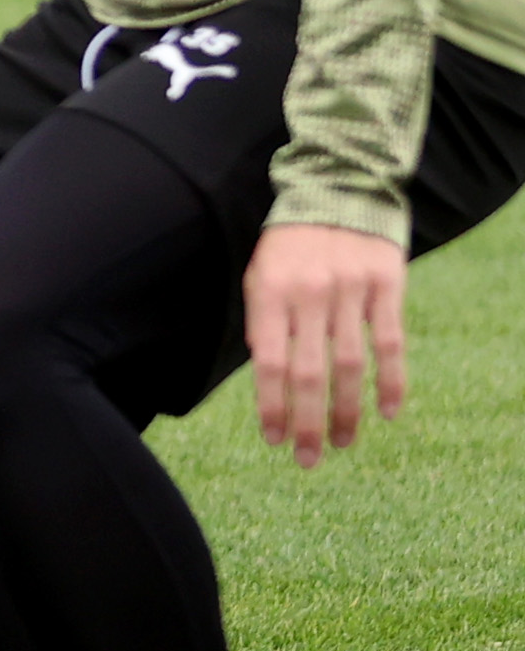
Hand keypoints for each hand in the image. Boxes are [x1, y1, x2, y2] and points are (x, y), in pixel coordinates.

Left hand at [246, 223, 406, 468]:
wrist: (338, 191)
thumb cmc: (290, 246)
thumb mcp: (259, 276)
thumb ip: (263, 323)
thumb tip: (268, 377)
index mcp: (270, 293)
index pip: (270, 363)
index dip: (272, 406)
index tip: (274, 440)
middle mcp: (310, 293)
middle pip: (311, 373)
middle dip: (308, 422)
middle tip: (307, 459)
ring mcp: (351, 290)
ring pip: (351, 365)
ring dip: (347, 411)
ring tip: (341, 442)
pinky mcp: (387, 286)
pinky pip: (391, 343)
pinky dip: (392, 382)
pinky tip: (388, 413)